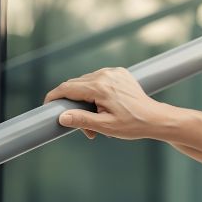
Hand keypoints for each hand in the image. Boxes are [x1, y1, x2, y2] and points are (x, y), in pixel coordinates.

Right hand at [43, 67, 170, 140]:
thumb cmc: (132, 124)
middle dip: (74, 106)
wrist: (155, 118)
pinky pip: (99, 81)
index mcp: (100, 87)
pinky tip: (104, 109)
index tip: (46, 106)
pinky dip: (96, 94)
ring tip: (98, 122)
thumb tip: (61, 117)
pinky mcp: (119, 73)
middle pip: (76, 86)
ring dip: (86, 102)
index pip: (68, 88)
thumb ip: (82, 120)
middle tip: (84, 129)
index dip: (54, 97)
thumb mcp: (105, 126)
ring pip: (87, 84)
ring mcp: (113, 72)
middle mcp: (105, 75)